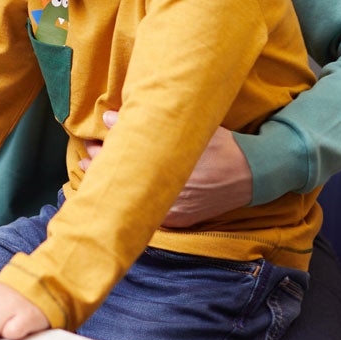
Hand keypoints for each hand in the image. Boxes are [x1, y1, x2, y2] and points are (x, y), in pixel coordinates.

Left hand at [79, 109, 252, 226]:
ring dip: (114, 183)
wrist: (254, 175)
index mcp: (172, 174)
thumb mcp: (194, 131)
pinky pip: (147, 213)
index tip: (90, 142)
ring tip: (91, 168)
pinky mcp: (178, 222)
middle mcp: (170, 199)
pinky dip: (131, 200)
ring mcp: (173, 214)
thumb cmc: (224, 148)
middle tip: (86, 155)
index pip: (128, 164)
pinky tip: (116, 189)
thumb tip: (110, 117)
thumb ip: (152, 124)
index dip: (104, 153)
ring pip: (132, 199)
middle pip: (126, 183)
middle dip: (103, 167)